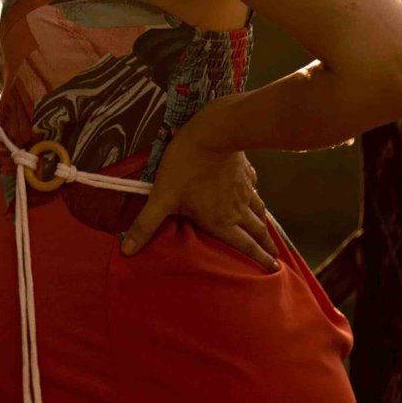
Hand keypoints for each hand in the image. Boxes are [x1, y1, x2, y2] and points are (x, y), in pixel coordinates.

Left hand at [119, 107, 279, 271]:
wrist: (213, 133)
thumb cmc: (186, 167)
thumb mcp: (162, 197)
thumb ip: (145, 225)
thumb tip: (126, 250)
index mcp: (221, 220)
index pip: (244, 246)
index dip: (258, 259)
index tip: (273, 269)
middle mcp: (238, 209)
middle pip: (257, 231)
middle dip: (266, 246)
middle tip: (275, 258)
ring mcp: (244, 189)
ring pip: (258, 210)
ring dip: (263, 223)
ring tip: (266, 231)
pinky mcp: (246, 171)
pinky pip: (254, 187)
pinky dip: (256, 195)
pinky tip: (254, 193)